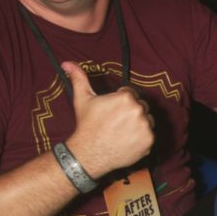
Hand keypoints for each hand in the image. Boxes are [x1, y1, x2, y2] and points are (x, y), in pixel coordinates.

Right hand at [64, 61, 152, 176]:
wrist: (89, 153)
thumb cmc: (87, 125)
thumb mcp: (82, 99)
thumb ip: (79, 78)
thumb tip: (67, 63)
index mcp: (126, 98)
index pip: (131, 94)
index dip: (120, 102)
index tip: (112, 111)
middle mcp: (138, 111)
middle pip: (141, 106)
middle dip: (131, 112)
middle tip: (116, 122)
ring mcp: (145, 127)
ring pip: (147, 121)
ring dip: (138, 124)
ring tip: (122, 131)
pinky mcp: (149, 141)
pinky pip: (149, 135)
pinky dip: (141, 138)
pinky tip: (126, 140)